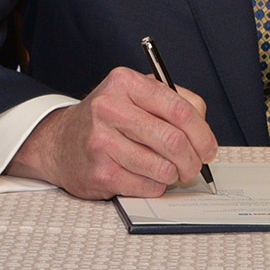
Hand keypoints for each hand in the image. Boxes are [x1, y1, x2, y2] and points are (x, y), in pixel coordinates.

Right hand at [9, 67, 216, 199]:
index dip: (203, 133)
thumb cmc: (108, 119)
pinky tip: (147, 178)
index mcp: (125, 83)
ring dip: (175, 175)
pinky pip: (147, 186)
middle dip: (193, 160)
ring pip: (163, 167)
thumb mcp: (137, 95)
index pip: (180, 109)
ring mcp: (101, 142)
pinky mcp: (99, 172)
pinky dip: (156, 186)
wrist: (60, 142)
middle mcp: (109, 109)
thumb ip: (175, 103)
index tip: (209, 148)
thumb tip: (204, 133)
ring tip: (171, 172)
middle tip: (194, 166)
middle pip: (174, 140)